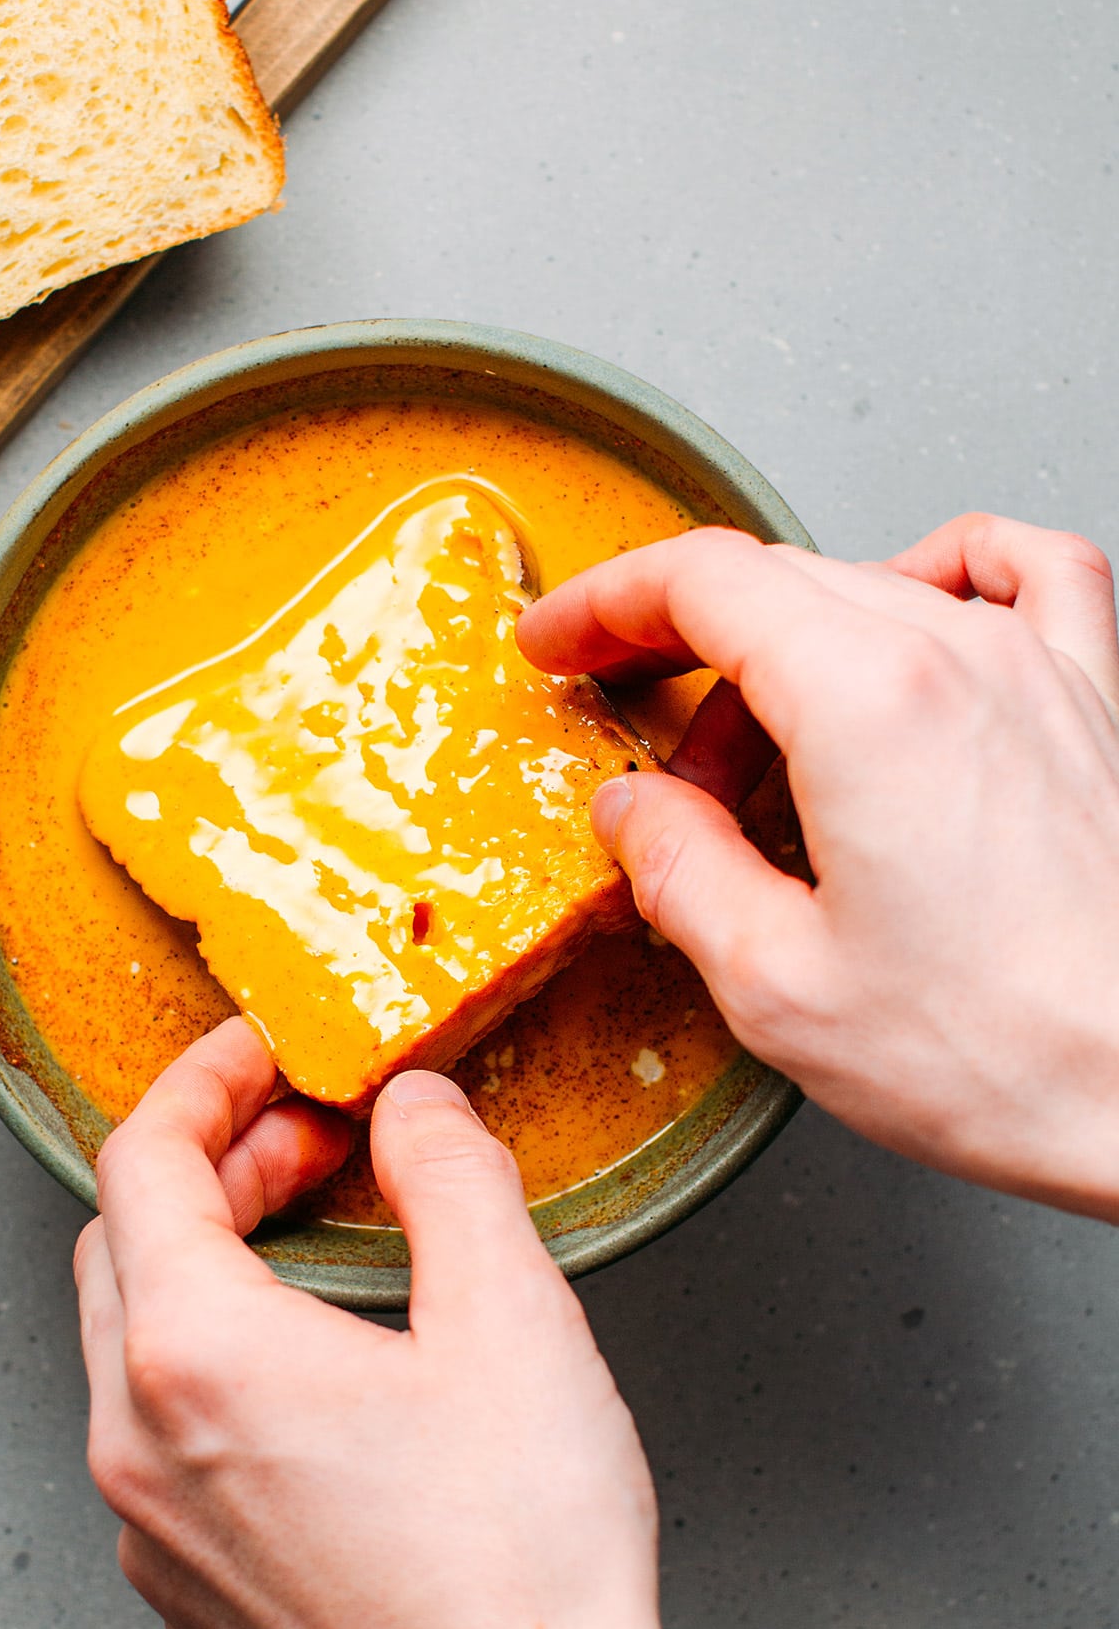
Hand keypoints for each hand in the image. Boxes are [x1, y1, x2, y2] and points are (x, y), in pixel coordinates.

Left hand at [75, 1017, 740, 1628]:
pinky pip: (159, 1436)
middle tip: (311, 1140)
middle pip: (123, 1245)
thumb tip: (416, 1107)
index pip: (142, 1159)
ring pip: (131, 1345)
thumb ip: (450, 1175)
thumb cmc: (521, 1566)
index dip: (206, 1079)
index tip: (267, 1053)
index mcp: (197, 1353)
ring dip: (209, 1264)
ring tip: (318, 1242)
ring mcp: (152, 1529)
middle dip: (212, 1166)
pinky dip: (213, 1363)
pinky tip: (314, 1369)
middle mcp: (139, 1442)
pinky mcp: (187, 1592)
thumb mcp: (511, 1318)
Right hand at [519, 514, 1118, 1218]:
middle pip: (779, 579)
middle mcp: (960, 656)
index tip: (562, 642)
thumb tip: (634, 813)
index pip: (703, 583)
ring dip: (786, 647)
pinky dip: (951, 573)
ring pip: (876, 583)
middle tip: (630, 714)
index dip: (607, 604)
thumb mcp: (781, 988)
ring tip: (762, 756)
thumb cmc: (1014, 1055)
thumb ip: (680, 874)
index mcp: (866, 704)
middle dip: (678, 638)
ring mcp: (1040, 669)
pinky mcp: (1095, 704)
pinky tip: (917, 621)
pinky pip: (1026, 573)